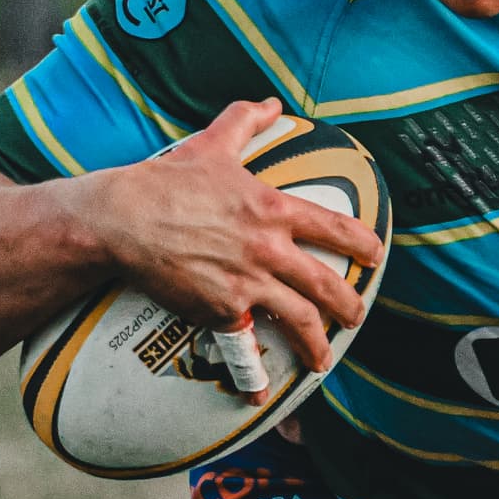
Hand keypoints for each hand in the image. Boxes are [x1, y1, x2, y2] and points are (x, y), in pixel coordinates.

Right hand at [73, 98, 384, 372]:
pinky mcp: (220, 310)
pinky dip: (256, 375)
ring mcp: (247, 283)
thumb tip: (271, 104)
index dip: (363, 245)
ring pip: (300, 320)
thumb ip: (245, 121)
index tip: (376, 257)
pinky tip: (262, 395)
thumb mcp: (212, 144)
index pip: (336, 230)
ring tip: (323, 356)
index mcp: (272, 209)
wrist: (122, 220)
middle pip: (327, 284)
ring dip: (318, 343)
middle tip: (356, 316)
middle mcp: (268, 249)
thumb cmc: (165, 181)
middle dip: (349, 305)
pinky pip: (248, 347)